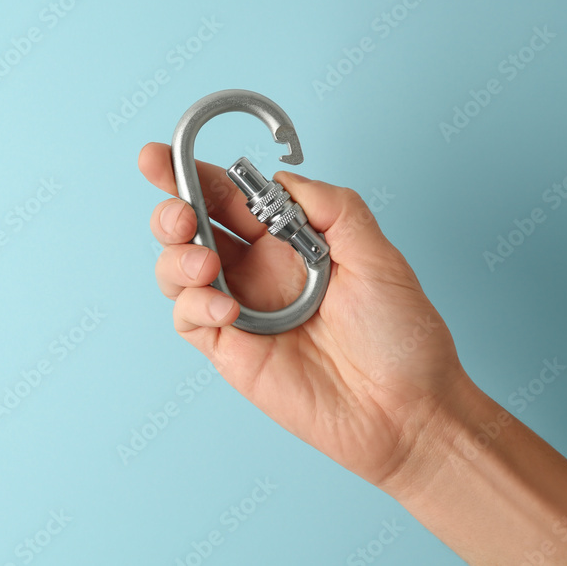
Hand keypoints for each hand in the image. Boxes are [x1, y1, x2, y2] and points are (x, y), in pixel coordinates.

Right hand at [139, 141, 469, 490]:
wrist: (408, 412)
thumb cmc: (403, 337)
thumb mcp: (379, 256)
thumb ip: (332, 206)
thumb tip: (279, 179)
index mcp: (286, 240)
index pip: (226, 196)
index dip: (188, 171)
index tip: (159, 154)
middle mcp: (255, 269)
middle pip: (188, 226)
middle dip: (170, 210)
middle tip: (182, 215)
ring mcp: (238, 309)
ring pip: (175, 269)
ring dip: (177, 257)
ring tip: (206, 264)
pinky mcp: (229, 349)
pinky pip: (188, 317)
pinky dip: (194, 304)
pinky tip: (226, 309)